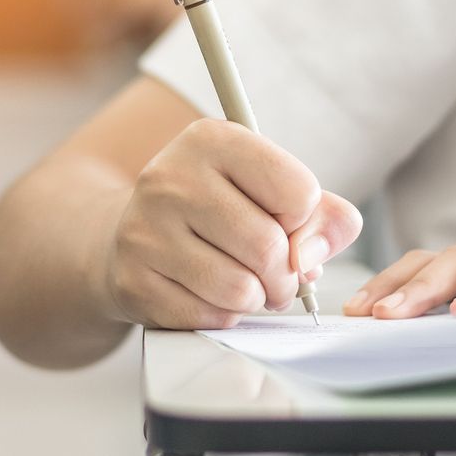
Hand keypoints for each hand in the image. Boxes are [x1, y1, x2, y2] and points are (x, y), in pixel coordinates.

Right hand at [108, 119, 361, 328]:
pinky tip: (211, 294)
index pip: (298, 191)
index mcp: (212, 139)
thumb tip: (310, 258)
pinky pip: (209, 316)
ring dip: (257, 298)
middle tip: (279, 276)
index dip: (303, 220)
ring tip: (247, 285)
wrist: (135, 232)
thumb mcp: (273, 191)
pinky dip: (224, 315)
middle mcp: (171, 177)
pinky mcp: (132, 280)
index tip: (284, 222)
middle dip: (286, 275)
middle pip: (269, 247)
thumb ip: (323, 216)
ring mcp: (145, 230)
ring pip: (240, 289)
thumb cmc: (220, 209)